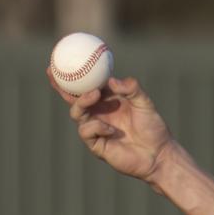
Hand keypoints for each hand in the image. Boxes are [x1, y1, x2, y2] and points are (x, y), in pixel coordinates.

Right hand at [48, 70, 173, 183]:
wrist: (159, 154)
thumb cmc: (153, 127)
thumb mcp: (144, 103)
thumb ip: (132, 88)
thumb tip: (112, 80)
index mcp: (106, 101)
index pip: (86, 86)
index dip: (72, 75)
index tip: (61, 60)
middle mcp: (98, 113)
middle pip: (73, 99)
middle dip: (61, 86)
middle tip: (54, 73)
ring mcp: (96, 129)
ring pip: (76, 113)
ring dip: (82, 101)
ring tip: (95, 94)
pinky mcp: (96, 145)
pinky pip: (86, 131)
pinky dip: (96, 126)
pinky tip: (111, 129)